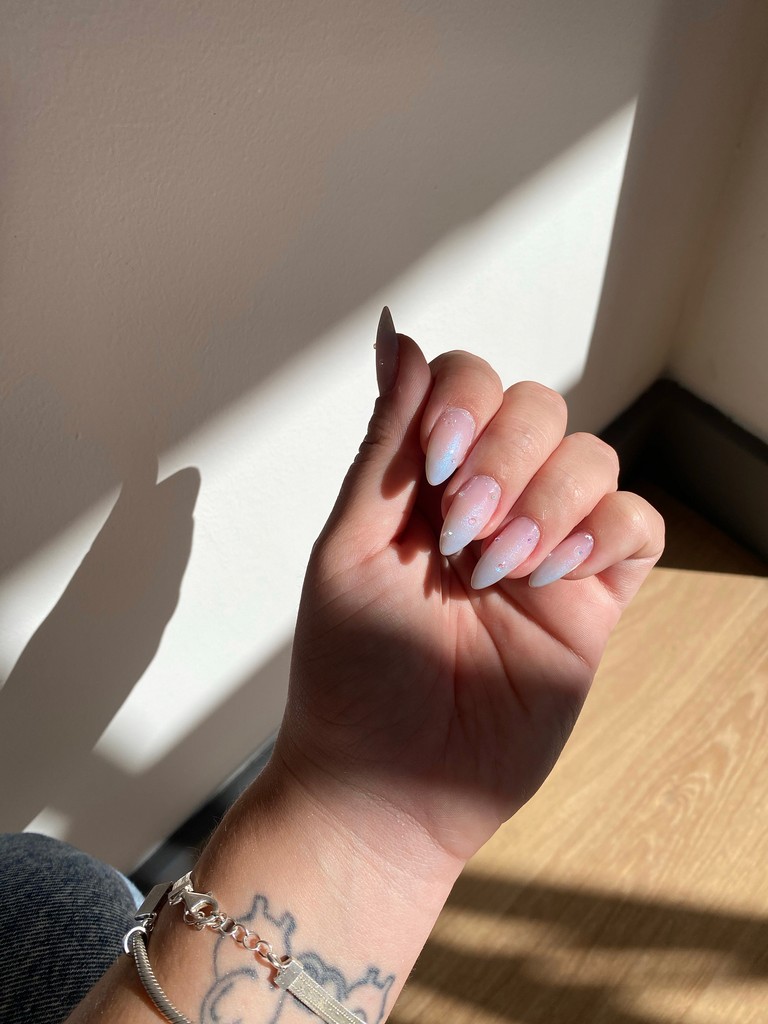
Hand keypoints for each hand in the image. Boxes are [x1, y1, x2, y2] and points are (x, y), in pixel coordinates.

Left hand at [274, 312, 663, 865]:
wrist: (388, 784)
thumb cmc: (351, 673)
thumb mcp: (350, 548)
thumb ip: (385, 445)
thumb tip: (396, 335)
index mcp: (424, 482)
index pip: (468, 382)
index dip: (465, 402)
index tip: (438, 465)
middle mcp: (488, 501)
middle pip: (538, 406)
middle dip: (506, 458)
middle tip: (462, 534)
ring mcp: (544, 548)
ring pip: (592, 457)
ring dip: (550, 501)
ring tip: (499, 570)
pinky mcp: (592, 599)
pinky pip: (636, 525)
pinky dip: (608, 529)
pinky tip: (556, 574)